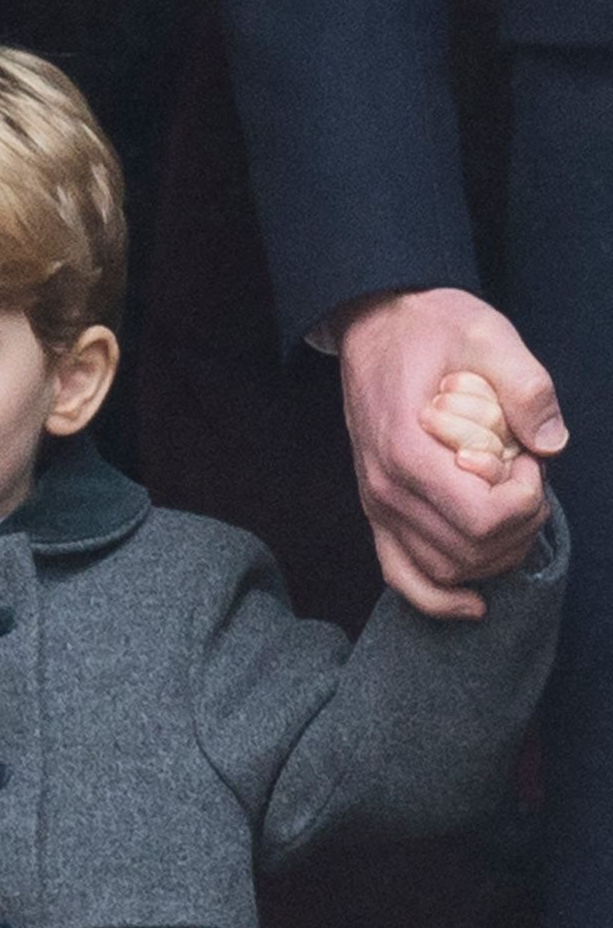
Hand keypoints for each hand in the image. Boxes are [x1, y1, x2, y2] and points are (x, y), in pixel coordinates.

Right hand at [334, 288, 563, 618]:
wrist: (374, 324)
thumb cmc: (429, 327)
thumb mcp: (487, 333)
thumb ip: (526, 385)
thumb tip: (552, 441)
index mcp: (409, 451)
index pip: (482, 518)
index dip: (525, 500)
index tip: (530, 459)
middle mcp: (386, 490)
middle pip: (470, 552)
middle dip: (518, 526)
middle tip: (528, 477)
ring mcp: (378, 507)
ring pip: (445, 571)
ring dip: (494, 556)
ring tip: (510, 509)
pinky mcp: (378, 514)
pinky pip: (402, 576)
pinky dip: (438, 601)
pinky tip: (474, 604)